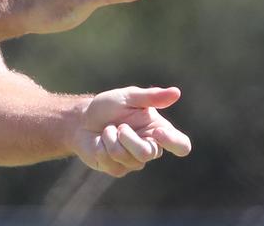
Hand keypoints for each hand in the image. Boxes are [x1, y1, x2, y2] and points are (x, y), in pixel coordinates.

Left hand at [71, 86, 191, 176]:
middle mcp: (150, 148)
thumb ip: (151, 97)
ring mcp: (133, 161)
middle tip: (119, 126)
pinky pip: (112, 162)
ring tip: (108, 130)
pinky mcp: (117, 169)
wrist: (82, 119)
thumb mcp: (128, 96)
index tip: (158, 133)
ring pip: (128, 158)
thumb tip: (176, 93)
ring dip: (112, 139)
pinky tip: (100, 142)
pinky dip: (102, 147)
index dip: (174, 143)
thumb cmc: (109, 106)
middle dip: (128, 137)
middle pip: (148, 153)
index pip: (181, 145)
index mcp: (159, 130)